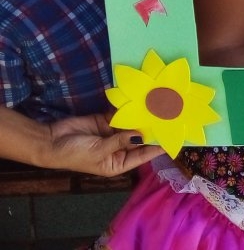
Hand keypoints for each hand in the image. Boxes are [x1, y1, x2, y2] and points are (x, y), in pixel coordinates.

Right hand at [46, 113, 163, 175]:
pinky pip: (122, 114)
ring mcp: (114, 133)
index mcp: (118, 163)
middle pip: (140, 139)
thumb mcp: (99, 151)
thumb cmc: (74, 154)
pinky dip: (130, 108)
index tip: (174, 139)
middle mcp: (119, 149)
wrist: (50, 141)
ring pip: (133, 124)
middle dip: (153, 129)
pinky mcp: (107, 120)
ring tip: (161, 106)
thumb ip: (121, 141)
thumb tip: (141, 135)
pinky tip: (143, 99)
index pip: (143, 155)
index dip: (157, 148)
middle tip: (171, 117)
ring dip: (143, 116)